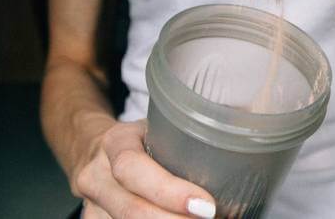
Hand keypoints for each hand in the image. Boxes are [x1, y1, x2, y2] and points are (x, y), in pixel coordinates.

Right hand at [74, 119, 215, 218]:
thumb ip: (187, 135)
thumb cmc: (141, 138)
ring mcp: (92, 204)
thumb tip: (242, 138)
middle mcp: (97, 174)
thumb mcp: (159, 126)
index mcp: (115, 142)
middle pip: (130, 209)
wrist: (96, 149)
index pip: (134, 168)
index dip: (169, 192)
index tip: (207, 207)